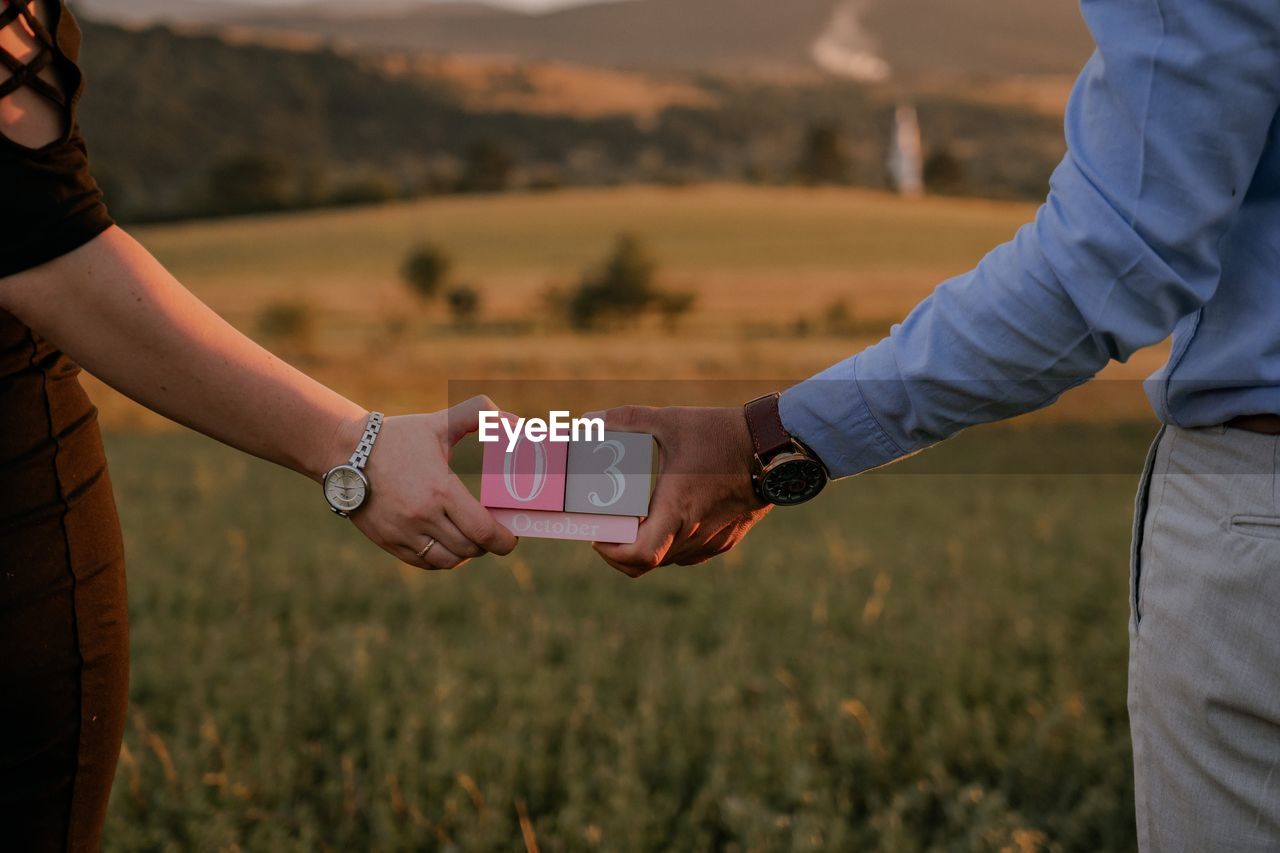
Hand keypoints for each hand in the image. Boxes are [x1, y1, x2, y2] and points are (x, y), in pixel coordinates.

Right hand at [341, 396, 517, 569]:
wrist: (346, 452)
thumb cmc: (398, 437)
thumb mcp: (439, 423)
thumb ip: (479, 415)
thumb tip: (516, 422)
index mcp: (440, 490)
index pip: (482, 530)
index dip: (503, 540)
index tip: (511, 537)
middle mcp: (422, 517)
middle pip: (468, 548)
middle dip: (487, 545)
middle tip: (494, 535)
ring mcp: (403, 533)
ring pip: (447, 560)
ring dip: (465, 554)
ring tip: (471, 539)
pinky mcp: (389, 542)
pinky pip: (424, 562)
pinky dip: (442, 559)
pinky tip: (448, 545)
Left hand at [592, 405, 770, 576]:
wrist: (773, 447)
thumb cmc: (721, 434)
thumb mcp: (669, 420)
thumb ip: (626, 420)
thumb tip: (587, 421)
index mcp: (678, 509)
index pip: (640, 555)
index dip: (612, 554)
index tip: (599, 536)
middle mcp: (694, 533)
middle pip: (647, 563)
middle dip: (621, 549)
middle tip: (608, 526)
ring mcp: (712, 541)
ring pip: (667, 560)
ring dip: (647, 546)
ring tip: (633, 521)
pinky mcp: (725, 540)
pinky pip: (687, 555)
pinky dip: (669, 544)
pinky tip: (665, 517)